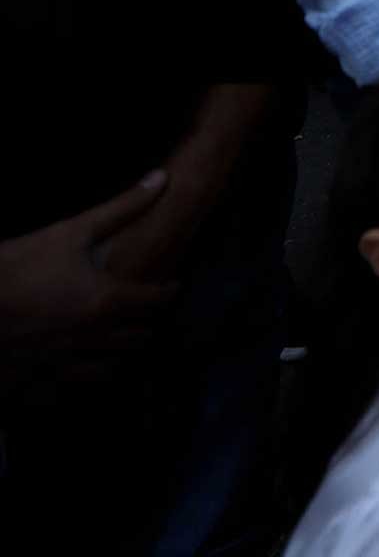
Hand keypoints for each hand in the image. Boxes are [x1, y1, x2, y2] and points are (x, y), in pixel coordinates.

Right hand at [0, 173, 175, 365]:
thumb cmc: (18, 262)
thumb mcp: (72, 231)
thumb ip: (123, 208)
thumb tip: (161, 179)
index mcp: (106, 301)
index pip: (155, 300)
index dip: (169, 291)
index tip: (173, 285)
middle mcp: (91, 336)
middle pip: (136, 337)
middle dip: (146, 324)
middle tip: (147, 314)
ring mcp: (62, 360)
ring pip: (108, 367)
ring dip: (120, 353)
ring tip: (122, 341)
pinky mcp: (34, 376)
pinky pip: (69, 385)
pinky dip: (82, 377)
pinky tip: (81, 369)